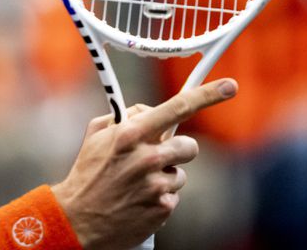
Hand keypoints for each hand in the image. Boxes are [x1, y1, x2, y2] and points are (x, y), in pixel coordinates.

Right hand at [51, 78, 236, 249]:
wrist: (77, 220)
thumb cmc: (87, 173)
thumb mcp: (97, 133)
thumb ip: (127, 116)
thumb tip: (151, 111)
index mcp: (131, 134)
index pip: (177, 108)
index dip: (207, 95)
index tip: (229, 87)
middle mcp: (147, 157)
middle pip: (188, 146)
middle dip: (178, 149)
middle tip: (158, 156)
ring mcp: (156, 185)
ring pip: (180, 174)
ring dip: (165, 176)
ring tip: (138, 184)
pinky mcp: (162, 209)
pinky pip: (173, 197)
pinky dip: (160, 198)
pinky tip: (139, 200)